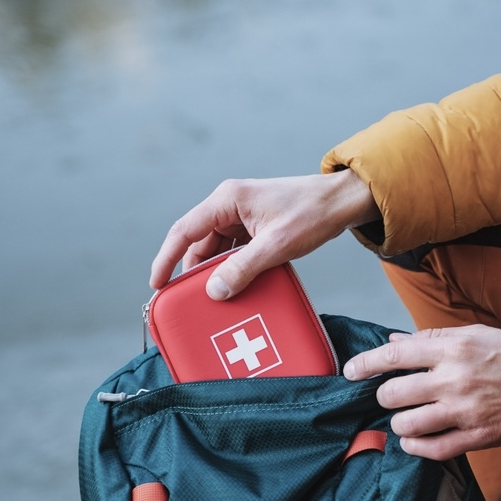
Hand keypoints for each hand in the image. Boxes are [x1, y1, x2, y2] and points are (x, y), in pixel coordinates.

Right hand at [150, 169, 379, 298]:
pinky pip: (234, 249)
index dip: (166, 259)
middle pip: (199, 242)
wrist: (344, 201)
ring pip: (217, 248)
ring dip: (216, 271)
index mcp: (227, 200)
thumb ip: (242, 268)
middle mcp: (229, 204)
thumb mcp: (276, 245)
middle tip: (189, 301)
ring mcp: (242, 214)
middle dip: (194, 271)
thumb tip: (214, 290)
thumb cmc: (312, 213)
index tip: (157, 285)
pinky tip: (236, 286)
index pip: (184, 231)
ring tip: (215, 298)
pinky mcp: (256, 225)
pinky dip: (232, 267)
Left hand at [343, 325, 500, 460]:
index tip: (351, 372)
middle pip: (394, 393)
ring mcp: (464, 410)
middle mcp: (453, 379)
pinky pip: (433, 449)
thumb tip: (395, 341)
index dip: (366, 364)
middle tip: (391, 396)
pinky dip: (416, 447)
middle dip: (385, 396)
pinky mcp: (476, 436)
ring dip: (400, 423)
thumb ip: (431, 338)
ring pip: (407, 424)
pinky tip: (414, 440)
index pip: (394, 356)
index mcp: (452, 348)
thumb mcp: (473, 334)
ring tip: (406, 418)